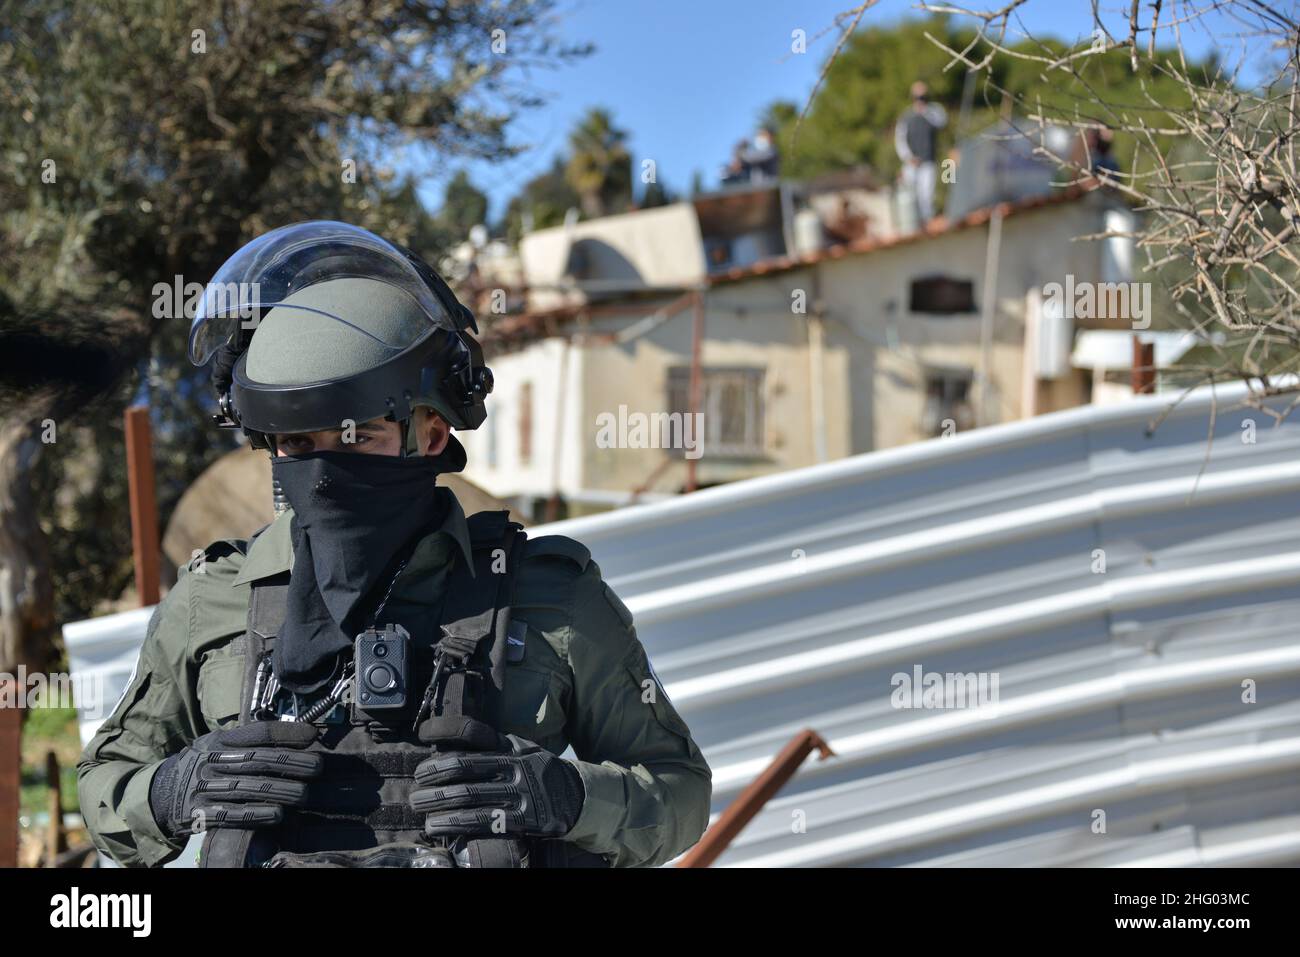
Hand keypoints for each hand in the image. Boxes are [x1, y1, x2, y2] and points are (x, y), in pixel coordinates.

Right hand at [149, 721, 322, 838]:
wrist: (162, 793)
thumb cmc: (205, 766)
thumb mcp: (220, 745)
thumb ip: (252, 740)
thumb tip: (298, 735)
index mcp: (220, 741)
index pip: (257, 733)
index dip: (286, 733)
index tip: (312, 736)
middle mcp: (212, 762)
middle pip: (257, 760)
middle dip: (292, 763)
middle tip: (317, 767)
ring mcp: (205, 788)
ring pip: (248, 788)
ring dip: (281, 790)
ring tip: (304, 793)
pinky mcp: (201, 814)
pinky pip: (232, 814)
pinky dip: (257, 814)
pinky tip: (278, 814)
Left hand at [410, 717, 584, 839]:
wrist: (575, 795)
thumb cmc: (537, 769)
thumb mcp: (520, 748)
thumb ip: (492, 743)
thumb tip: (452, 739)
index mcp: (509, 749)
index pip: (470, 746)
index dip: (442, 752)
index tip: (421, 761)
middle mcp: (514, 769)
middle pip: (465, 774)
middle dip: (435, 783)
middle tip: (415, 792)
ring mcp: (520, 795)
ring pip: (471, 800)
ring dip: (441, 807)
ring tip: (421, 812)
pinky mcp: (525, 820)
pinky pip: (486, 823)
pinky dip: (460, 825)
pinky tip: (441, 827)